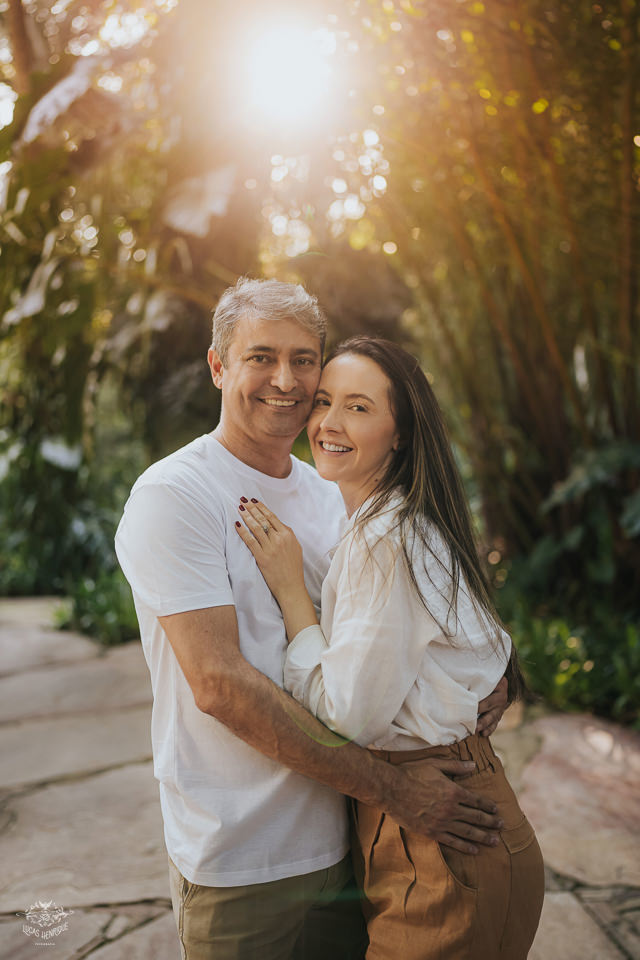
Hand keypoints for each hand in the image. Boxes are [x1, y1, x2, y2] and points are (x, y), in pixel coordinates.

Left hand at [235, 499, 304, 600]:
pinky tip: (237, 524)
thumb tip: (277, 526)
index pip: (272, 517)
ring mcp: (271, 548)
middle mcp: (280, 539)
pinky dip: (243, 531)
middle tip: (243, 500)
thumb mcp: (295, 547)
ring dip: (246, 516)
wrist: (291, 586)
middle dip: (252, 508)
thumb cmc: (293, 568)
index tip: (254, 501)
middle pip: (263, 519)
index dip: (262, 507)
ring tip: (239, 508)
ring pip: (255, 528)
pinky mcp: (262, 557)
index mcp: (288, 534)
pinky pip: (250, 541)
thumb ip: (287, 535)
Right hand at [388, 758, 502, 852]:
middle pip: (476, 817)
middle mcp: (451, 809)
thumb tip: (473, 765)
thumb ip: (455, 766)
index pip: (476, 800)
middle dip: (491, 822)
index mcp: (453, 791)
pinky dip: (465, 847)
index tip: (496, 809)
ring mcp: (442, 822)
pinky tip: (474, 850)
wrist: (391, 789)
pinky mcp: (432, 832)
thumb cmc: (412, 773)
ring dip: (483, 837)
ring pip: (468, 832)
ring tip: (495, 841)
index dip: (488, 805)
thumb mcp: (435, 764)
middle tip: (502, 826)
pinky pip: (453, 842)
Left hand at [475, 676, 507, 736]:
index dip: (479, 700)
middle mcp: (502, 696)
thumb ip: (474, 680)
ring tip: (476, 730)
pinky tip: (483, 734)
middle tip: (472, 721)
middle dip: (481, 715)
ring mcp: (501, 707)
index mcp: (499, 685)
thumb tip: (459, 684)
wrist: (497, 682)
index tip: (469, 704)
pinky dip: (489, 729)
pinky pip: (495, 723)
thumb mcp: (483, 676)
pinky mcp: (499, 715)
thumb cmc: (484, 678)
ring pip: (493, 717)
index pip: (488, 692)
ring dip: (484, 725)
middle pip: (490, 706)